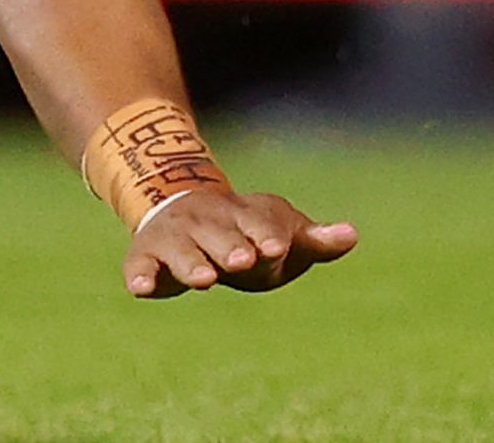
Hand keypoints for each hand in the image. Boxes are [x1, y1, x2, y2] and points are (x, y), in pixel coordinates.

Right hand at [121, 188, 357, 299]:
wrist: (182, 205)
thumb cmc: (246, 233)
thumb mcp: (281, 234)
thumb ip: (314, 240)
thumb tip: (353, 235)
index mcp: (246, 216)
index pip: (260, 223)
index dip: (268, 235)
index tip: (278, 247)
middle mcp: (210, 221)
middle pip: (221, 234)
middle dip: (231, 247)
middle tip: (243, 261)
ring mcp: (176, 236)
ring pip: (182, 248)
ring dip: (192, 262)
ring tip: (205, 279)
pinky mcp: (146, 255)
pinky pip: (139, 264)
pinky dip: (140, 274)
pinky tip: (143, 288)